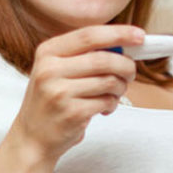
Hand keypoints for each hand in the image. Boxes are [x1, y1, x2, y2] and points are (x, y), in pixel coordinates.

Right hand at [12, 25, 144, 161]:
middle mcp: (50, 69)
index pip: (89, 35)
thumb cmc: (51, 100)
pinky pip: (107, 101)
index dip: (119, 33)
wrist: (32, 138)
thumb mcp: (57, 70)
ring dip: (120, 88)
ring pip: (109, 81)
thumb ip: (85, 55)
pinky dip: (112, 104)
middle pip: (103, 59)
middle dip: (126, 65)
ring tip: (114, 94)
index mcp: (48, 52)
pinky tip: (103, 108)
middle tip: (131, 73)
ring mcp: (59, 92)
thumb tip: (125, 44)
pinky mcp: (71, 113)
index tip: (140, 36)